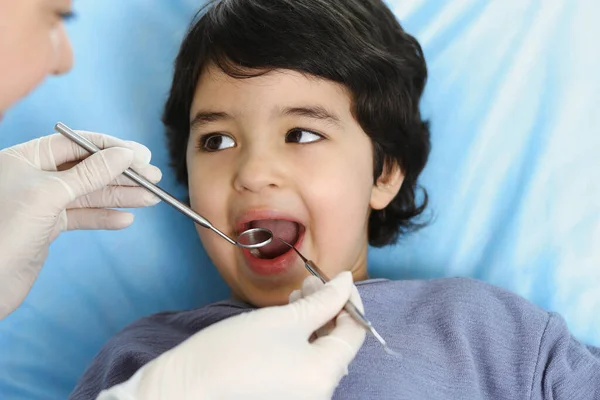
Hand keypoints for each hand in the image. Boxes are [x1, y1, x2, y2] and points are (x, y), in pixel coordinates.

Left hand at [0, 132, 160, 318]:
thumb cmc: (3, 233)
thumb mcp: (51, 195)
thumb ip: (90, 173)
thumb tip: (125, 155)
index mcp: (24, 158)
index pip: (76, 143)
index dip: (111, 148)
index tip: (141, 156)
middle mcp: (32, 176)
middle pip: (87, 168)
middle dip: (121, 174)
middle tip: (153, 179)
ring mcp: (41, 202)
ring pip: (89, 194)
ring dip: (120, 196)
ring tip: (150, 198)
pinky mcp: (47, 226)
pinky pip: (82, 216)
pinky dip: (104, 217)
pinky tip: (125, 219)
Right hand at [97, 271, 365, 399]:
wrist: (185, 388)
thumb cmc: (232, 352)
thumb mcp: (282, 319)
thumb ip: (323, 300)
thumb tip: (346, 282)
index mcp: (324, 376)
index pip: (355, 333)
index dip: (350, 301)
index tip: (337, 279)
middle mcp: (319, 394)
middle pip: (337, 344)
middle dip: (328, 309)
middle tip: (309, 284)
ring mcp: (301, 398)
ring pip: (320, 353)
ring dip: (313, 322)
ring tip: (294, 298)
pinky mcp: (285, 398)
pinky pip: (303, 366)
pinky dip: (300, 341)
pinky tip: (286, 322)